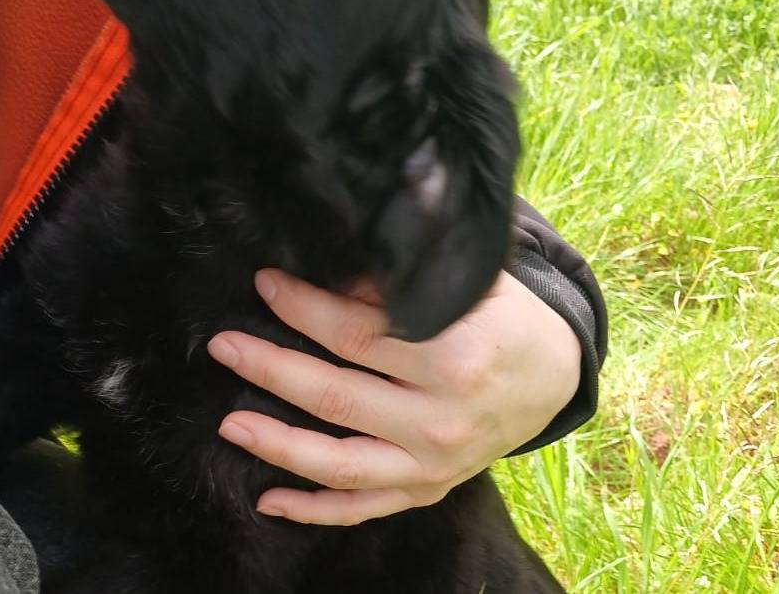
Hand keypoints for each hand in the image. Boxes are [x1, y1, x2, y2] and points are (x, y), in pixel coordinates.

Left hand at [205, 268, 581, 525]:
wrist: (554, 376)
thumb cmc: (506, 319)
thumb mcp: (469, 285)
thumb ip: (403, 282)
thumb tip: (330, 269)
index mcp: (453, 357)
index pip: (356, 334)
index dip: (303, 308)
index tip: (265, 284)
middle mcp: (441, 418)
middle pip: (335, 396)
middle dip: (271, 367)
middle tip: (224, 345)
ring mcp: (434, 464)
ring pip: (339, 462)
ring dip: (277, 442)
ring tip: (229, 422)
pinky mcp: (428, 489)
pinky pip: (362, 507)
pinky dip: (312, 509)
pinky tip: (266, 499)